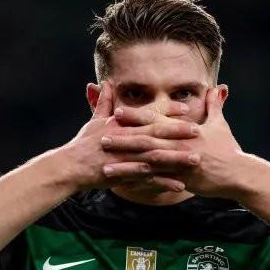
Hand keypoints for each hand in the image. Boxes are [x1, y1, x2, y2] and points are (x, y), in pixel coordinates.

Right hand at [63, 81, 200, 191]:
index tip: (186, 107)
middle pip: (157, 133)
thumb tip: (104, 83)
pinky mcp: (125, 175)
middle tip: (199, 131)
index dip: (168, 109)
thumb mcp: (94, 120)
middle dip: (179, 132)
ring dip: (177, 159)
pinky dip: (165, 183)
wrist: (71, 166)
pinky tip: (181, 186)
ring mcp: (127, 157)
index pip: (148, 114)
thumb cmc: (83, 143)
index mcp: (122, 124)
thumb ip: (103, 103)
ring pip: (157, 157)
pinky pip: (149, 180)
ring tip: (196, 159)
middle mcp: (127, 138)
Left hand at [101, 87, 243, 197]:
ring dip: (125, 165)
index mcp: (185, 131)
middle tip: (101, 138)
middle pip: (146, 141)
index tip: (117, 112)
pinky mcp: (181, 181)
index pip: (156, 121)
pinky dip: (139, 185)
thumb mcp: (220, 125)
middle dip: (123, 139)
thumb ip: (215, 106)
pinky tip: (124, 187)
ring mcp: (179, 164)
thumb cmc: (228, 149)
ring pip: (147, 164)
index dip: (136, 116)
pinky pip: (157, 183)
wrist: (239, 174)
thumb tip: (218, 87)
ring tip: (105, 166)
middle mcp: (179, 146)